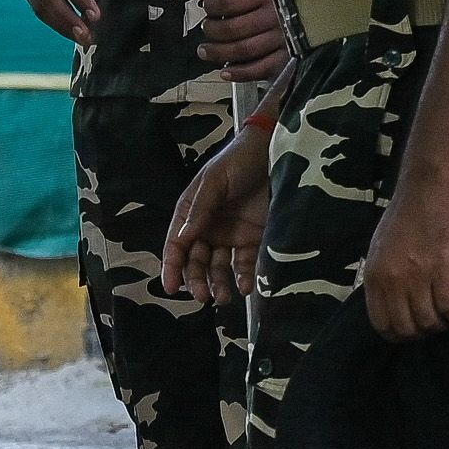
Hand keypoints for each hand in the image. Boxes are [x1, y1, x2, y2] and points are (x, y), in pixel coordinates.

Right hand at [166, 129, 271, 302]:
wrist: (277, 152)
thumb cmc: (239, 160)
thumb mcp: (215, 180)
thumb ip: (200, 209)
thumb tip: (184, 239)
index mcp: (192, 211)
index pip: (177, 243)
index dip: (172, 266)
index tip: (172, 288)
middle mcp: (208, 227)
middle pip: (196, 261)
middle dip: (197, 280)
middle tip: (203, 297)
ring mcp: (231, 235)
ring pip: (219, 267)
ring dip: (218, 283)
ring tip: (224, 297)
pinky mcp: (254, 239)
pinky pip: (245, 263)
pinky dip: (243, 277)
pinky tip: (244, 287)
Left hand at [188, 0, 287, 81]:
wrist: (316, 0)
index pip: (230, 2)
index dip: (212, 6)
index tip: (207, 7)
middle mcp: (276, 15)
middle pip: (234, 29)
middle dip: (212, 31)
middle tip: (205, 28)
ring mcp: (283, 38)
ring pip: (244, 50)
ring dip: (219, 53)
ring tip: (205, 50)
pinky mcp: (288, 56)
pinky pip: (262, 69)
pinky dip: (241, 73)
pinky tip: (225, 71)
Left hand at [361, 177, 448, 340]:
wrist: (428, 186)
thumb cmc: (407, 212)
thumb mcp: (381, 246)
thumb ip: (385, 275)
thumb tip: (393, 301)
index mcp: (374, 275)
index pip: (381, 323)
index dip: (399, 333)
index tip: (413, 328)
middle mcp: (392, 281)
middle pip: (407, 328)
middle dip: (423, 331)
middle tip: (435, 321)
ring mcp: (417, 276)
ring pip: (429, 321)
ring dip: (442, 322)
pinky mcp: (443, 270)